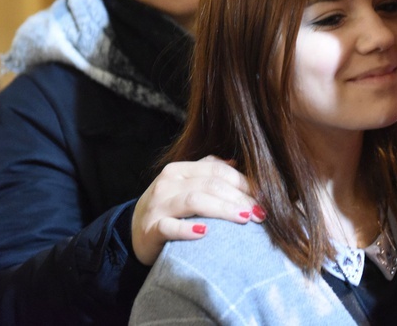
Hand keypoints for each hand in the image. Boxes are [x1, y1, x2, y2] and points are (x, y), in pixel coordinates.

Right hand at [131, 155, 263, 264]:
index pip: (217, 170)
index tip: (263, 196)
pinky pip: (170, 227)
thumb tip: (237, 163)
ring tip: (244, 218)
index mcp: (180, 170)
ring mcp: (158, 206)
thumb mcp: (185, 186)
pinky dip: (188, 229)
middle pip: (210, 185)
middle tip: (259, 211)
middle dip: (239, 197)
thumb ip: (208, 171)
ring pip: (195, 201)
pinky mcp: (151, 229)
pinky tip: (205, 232)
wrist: (133, 233)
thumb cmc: (168, 209)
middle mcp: (168, 184)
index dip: (243, 182)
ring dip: (223, 209)